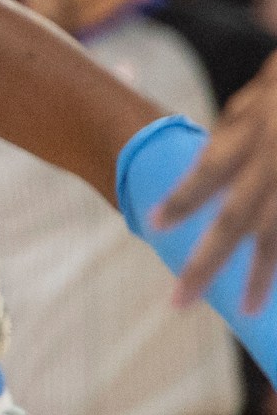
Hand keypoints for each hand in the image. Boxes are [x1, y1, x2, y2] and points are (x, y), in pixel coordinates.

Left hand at [155, 52, 276, 308]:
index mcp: (252, 138)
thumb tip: (203, 178)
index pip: (209, 174)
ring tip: (250, 310)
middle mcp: (274, 165)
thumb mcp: (251, 103)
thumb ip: (228, 139)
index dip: (181, 200)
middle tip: (178, 301)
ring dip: (263, 276)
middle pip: (236, 222)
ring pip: (275, 236)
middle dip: (206, 263)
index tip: (150, 224)